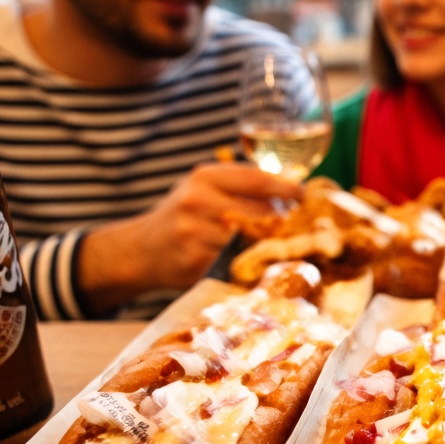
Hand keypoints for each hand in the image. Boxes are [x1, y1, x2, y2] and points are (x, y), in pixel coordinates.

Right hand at [74, 163, 301, 315]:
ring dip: (269, 246)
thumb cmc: (183, 216)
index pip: (259, 179)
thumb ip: (240, 187)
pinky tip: (256, 264)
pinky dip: (250, 265)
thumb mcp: (203, 189)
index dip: (288, 188)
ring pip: (252, 241)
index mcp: (205, 177)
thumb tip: (293, 192)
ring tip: (278, 247)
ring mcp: (195, 233)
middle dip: (283, 222)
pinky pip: (236, 264)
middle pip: (261, 212)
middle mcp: (198, 201)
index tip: (305, 196)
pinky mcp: (195, 263)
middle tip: (301, 229)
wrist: (139, 251)